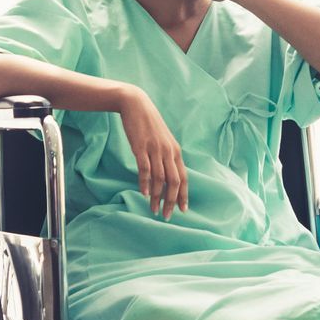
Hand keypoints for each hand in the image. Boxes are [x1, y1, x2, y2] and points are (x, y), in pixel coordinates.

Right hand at [116, 86, 187, 218]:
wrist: (136, 104)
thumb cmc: (149, 125)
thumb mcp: (163, 141)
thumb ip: (167, 156)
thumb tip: (167, 175)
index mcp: (176, 151)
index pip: (184, 178)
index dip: (184, 195)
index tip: (183, 210)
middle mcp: (169, 152)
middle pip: (174, 182)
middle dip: (171, 201)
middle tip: (166, 215)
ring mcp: (155, 149)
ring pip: (159, 178)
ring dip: (157, 196)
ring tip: (153, 209)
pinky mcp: (141, 146)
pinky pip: (145, 168)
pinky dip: (145, 182)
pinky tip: (143, 193)